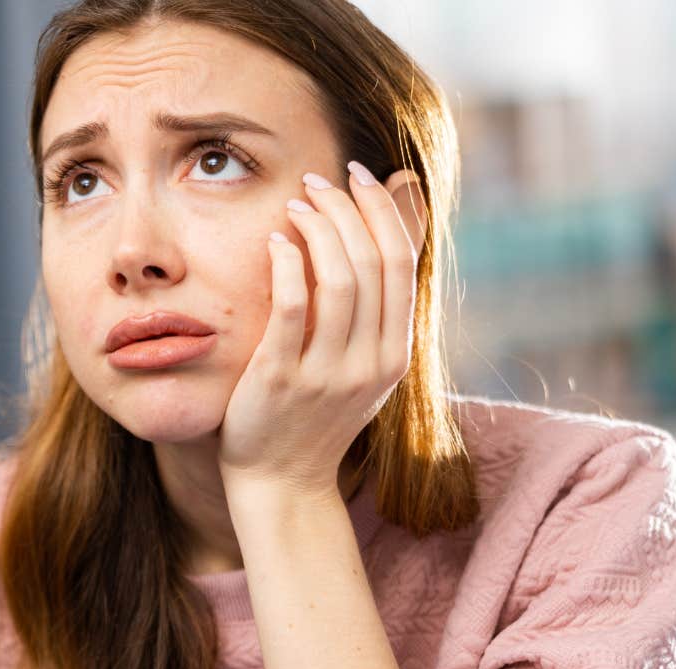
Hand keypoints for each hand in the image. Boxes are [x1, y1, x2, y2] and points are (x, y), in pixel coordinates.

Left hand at [218, 164, 424, 500]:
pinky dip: (287, 266)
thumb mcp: (359, 366)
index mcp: (395, 354)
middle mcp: (370, 362)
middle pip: (374, 262)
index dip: (382, 210)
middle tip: (317, 180)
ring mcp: (328, 373)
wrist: (282, 484)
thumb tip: (385, 236)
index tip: (357, 176)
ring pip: (339, 280)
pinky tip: (275, 242)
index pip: (401, 262)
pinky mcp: (281, 380)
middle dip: (348, 208)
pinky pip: (291, 310)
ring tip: (294, 203)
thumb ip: (371, 311)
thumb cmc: (313, 418)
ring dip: (317, 229)